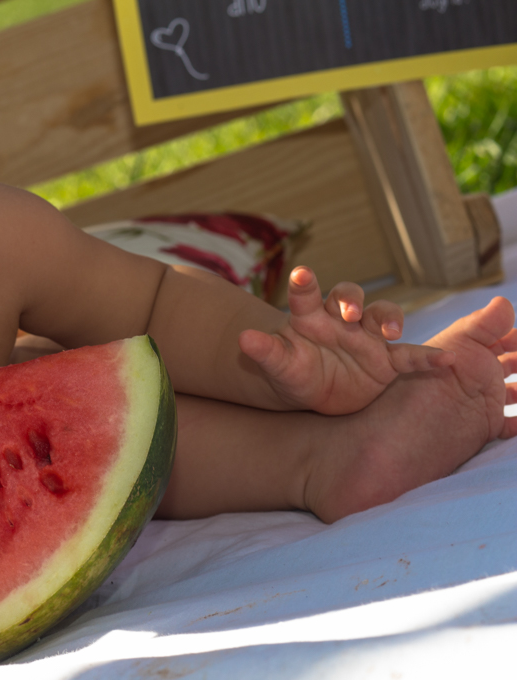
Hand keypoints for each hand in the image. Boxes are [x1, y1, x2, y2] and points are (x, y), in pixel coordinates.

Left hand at [238, 267, 454, 414]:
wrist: (314, 394)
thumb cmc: (293, 373)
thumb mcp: (278, 367)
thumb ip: (264, 353)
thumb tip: (243, 338)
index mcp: (310, 318)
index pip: (307, 294)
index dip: (306, 283)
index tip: (301, 274)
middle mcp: (341, 321)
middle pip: (350, 297)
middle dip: (350, 300)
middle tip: (347, 312)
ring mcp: (367, 338)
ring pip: (383, 316)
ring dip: (387, 319)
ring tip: (388, 333)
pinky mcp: (388, 360)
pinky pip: (411, 356)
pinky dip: (428, 358)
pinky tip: (446, 361)